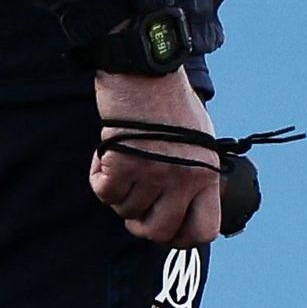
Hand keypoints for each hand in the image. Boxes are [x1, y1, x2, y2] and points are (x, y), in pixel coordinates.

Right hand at [91, 66, 221, 246]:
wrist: (145, 69)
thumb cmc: (170, 102)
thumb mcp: (200, 141)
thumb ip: (196, 176)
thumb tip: (184, 207)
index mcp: (207, 174)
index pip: (204, 230)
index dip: (181, 238)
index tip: (167, 229)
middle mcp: (184, 179)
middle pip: (159, 232)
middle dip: (140, 225)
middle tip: (134, 208)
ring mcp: (154, 173)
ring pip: (126, 211)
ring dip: (119, 192)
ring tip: (123, 162)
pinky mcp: (123, 163)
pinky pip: (105, 192)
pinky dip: (99, 177)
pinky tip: (105, 156)